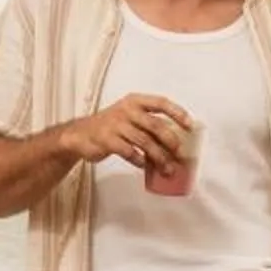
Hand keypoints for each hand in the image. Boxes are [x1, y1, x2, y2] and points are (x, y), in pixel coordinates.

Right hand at [59, 94, 193, 172]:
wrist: (79, 135)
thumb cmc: (111, 126)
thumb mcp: (129, 117)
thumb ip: (149, 124)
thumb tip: (177, 141)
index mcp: (135, 101)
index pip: (161, 102)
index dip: (178, 113)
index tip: (190, 125)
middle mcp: (126, 110)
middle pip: (155, 125)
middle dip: (171, 141)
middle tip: (180, 154)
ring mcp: (116, 125)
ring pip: (145, 142)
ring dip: (159, 157)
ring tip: (168, 169)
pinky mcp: (107, 140)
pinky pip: (129, 152)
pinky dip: (140, 161)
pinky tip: (146, 168)